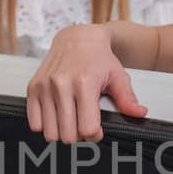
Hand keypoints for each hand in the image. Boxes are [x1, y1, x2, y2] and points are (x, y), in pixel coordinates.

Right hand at [26, 24, 147, 143]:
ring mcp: (45, 87)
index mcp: (85, 83)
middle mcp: (62, 85)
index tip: (97, 129)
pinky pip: (34, 123)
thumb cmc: (97, 57)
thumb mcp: (118, 75)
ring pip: (51, 133)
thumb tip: (139, 113)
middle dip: (78, 135)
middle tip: (83, 123)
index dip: (95, 135)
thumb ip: (127, 98)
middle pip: (68, 135)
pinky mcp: (33, 88)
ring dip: (62, 132)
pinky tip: (56, 115)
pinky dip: (45, 125)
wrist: (77, 38)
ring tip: (70, 119)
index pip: (87, 129)